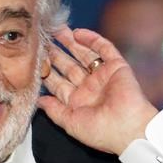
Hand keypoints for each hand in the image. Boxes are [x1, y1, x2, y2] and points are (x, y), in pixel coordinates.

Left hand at [38, 27, 157, 154]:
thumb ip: (54, 111)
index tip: (33, 60)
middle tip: (43, 39)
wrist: (129, 129)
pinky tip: (78, 33)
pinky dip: (92, 39)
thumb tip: (38, 101)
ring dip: (71, 43)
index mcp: (77, 102)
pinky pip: (104, 49)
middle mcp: (89, 88)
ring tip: (58, 30)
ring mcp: (103, 76)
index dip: (46, 71)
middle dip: (56, 53)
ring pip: (84, 55)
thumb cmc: (101, 132)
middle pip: (69, 66)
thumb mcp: (70, 123)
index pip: (58, 83)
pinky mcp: (117, 67)